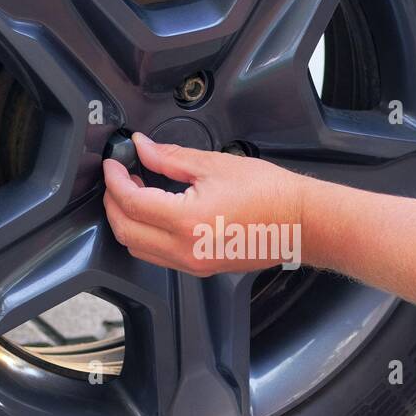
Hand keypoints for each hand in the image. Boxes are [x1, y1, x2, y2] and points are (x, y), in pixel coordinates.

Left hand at [102, 132, 307, 276]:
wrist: (301, 222)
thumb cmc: (269, 194)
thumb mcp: (214, 165)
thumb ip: (170, 157)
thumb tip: (143, 148)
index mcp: (186, 221)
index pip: (131, 202)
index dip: (115, 180)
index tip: (114, 164)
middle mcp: (185, 249)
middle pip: (126, 231)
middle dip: (114, 202)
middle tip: (119, 177)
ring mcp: (192, 263)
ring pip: (138, 248)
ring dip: (128, 221)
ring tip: (137, 192)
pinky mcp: (200, 268)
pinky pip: (158, 256)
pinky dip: (146, 234)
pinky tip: (157, 212)